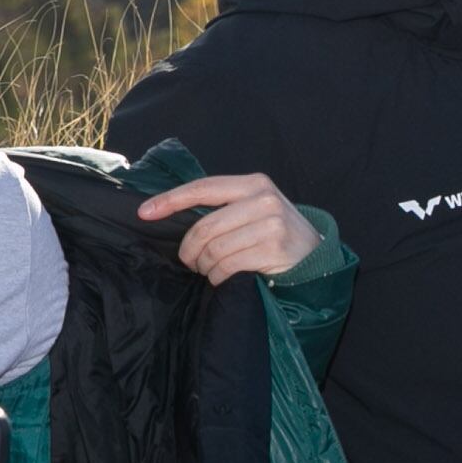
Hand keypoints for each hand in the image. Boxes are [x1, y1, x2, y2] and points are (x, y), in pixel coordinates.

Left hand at [139, 174, 322, 284]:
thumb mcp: (256, 208)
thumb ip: (224, 206)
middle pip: (205, 226)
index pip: (203, 188)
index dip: (170, 200)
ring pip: (214, 249)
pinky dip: (218, 276)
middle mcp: (264, 200)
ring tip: (210, 270)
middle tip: (190, 261)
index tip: (145, 213)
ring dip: (205, 266)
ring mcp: (271, 224)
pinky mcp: (274, 249)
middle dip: (190, 249)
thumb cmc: (277, 233)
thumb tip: (171, 211)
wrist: (316, 257)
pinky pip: (228, 266)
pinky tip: (222, 278)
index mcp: (255, 184)